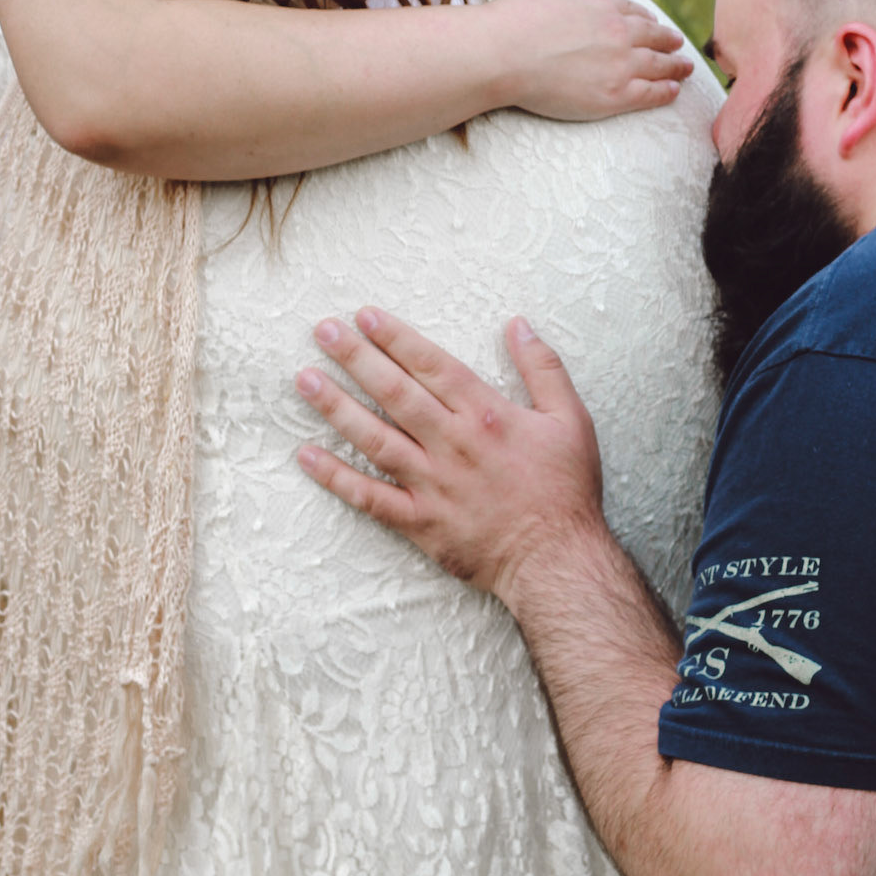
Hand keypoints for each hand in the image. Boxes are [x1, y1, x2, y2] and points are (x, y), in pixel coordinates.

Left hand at [295, 306, 605, 608]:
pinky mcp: (420, 521)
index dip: (396, 338)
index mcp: (486, 415)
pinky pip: (370, 498)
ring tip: (305, 380)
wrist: (557, 560)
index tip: (364, 315)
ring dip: (337, 407)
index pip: (431, 365)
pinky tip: (307, 456)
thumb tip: (517, 323)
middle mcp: (452, 444)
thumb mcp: (571, 418)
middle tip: (322, 330)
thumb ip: (542, 367)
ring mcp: (432, 484)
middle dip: (356, 358)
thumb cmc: (565, 489)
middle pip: (395, 393)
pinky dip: (337, 478)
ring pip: (375, 439)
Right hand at [487, 0, 691, 120]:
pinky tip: (674, 90)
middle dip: (668, 40)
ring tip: (686, 68)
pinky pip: (650, 93)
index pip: (633, 12)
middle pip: (653, 36)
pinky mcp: (614, 95)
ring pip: (658, 64)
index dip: (646, 19)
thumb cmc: (517, 16)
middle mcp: (619, 32)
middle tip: (678, 43)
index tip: (653, 24)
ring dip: (676, 65)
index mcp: (603, 4)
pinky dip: (666, 91)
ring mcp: (620, 64)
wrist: (504, 52)